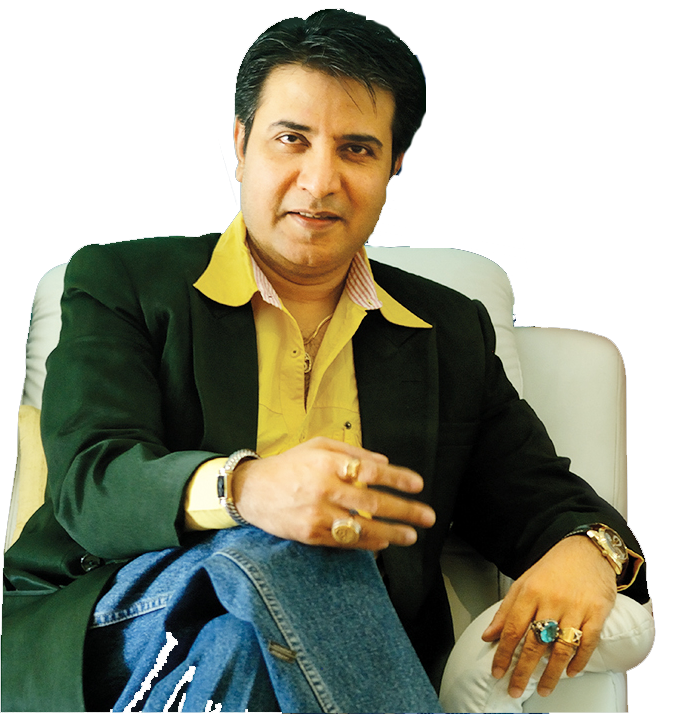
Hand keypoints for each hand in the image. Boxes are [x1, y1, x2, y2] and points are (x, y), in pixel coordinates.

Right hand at [232, 437, 435, 549]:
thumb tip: (384, 462)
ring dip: (392, 533)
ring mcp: (317, 514)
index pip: (371, 470)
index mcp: (328, 463)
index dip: (397, 478)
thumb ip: (352, 452)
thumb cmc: (288, 464)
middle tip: (428, 516)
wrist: (252, 490)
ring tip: (411, 536)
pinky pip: (345, 541)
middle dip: (406, 511)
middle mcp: (324, 488)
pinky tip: (383, 542)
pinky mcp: (310, 534)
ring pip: (363, 527)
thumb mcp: (318, 446)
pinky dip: (367, 543)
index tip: (418, 484)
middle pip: (373, 502)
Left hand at [481, 535, 616, 697]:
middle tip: (514, 688)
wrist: (586, 550)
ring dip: (551, 674)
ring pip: (561, 648)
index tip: (497, 672)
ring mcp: (575, 608)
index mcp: (530, 592)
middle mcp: (551, 601)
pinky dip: (579, 661)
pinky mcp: (597, 613)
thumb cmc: (552, 569)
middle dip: (523, 670)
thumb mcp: (523, 583)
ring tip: (542, 689)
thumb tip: (488, 636)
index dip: (503, 654)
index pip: (512, 629)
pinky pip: (587, 642)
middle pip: (535, 643)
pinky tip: (571, 673)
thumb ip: (505, 610)